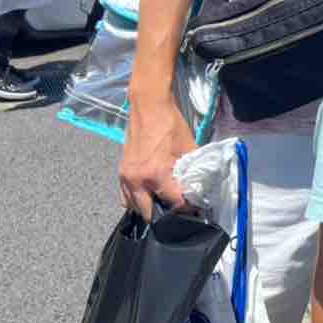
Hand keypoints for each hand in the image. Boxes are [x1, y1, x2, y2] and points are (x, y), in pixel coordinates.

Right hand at [118, 91, 196, 218]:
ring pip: (134, 207)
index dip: (187, 208)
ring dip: (149, 210)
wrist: (148, 106)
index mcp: (155, 174)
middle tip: (179, 212)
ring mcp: (126, 177)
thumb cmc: (170, 123)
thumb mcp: (188, 146)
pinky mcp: (122, 172)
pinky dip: (136, 201)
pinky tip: (149, 197)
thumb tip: (200, 184)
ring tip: (165, 205)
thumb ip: (193, 169)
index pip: (173, 203)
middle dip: (166, 215)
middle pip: (149, 213)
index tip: (196, 210)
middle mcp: (137, 180)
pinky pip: (125, 197)